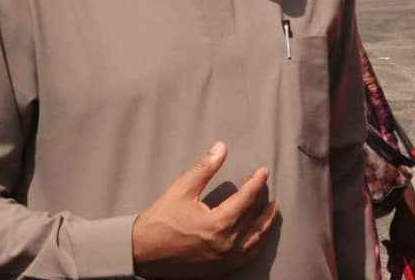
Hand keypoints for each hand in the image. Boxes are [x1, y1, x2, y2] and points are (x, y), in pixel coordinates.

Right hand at [132, 142, 278, 278]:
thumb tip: (221, 147)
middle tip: (270, 190)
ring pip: (255, 241)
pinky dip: (256, 244)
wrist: (142, 251)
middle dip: (265, 203)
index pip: (247, 199)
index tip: (263, 171)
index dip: (257, 183)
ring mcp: (224, 260)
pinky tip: (258, 236)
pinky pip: (246, 257)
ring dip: (266, 225)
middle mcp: (225, 244)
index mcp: (217, 224)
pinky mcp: (219, 270)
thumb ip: (204, 168)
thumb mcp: (182, 189)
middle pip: (255, 220)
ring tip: (272, 211)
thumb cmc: (161, 219)